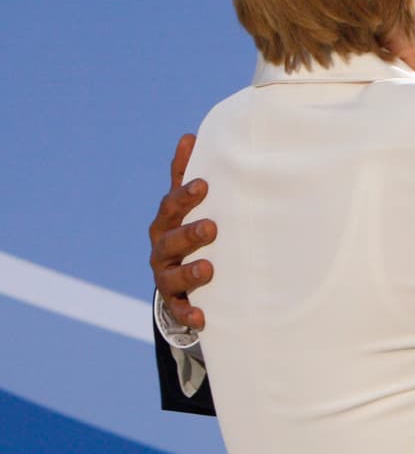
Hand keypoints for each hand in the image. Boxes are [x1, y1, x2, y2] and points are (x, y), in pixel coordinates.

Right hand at [147, 134, 215, 329]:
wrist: (178, 274)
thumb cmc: (187, 227)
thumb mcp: (186, 203)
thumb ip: (186, 173)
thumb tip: (189, 135)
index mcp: (167, 222)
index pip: (171, 206)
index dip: (185, 195)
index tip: (204, 185)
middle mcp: (162, 249)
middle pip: (170, 240)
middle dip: (189, 233)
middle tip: (212, 227)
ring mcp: (166, 276)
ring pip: (171, 276)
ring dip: (189, 272)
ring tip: (208, 268)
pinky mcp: (175, 301)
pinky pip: (178, 310)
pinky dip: (188, 314)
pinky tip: (202, 318)